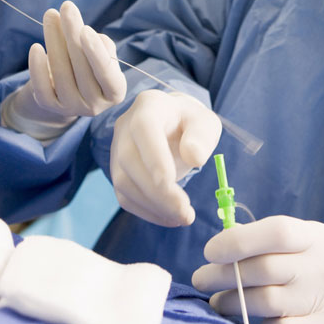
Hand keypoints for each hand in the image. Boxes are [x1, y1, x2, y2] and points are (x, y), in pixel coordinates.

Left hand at [5, 1, 125, 134]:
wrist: (69, 89)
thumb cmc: (91, 64)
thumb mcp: (103, 55)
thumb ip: (101, 45)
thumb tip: (84, 34)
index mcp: (115, 92)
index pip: (106, 73)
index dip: (96, 52)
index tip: (85, 29)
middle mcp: (95, 105)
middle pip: (81, 68)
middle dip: (73, 34)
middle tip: (67, 8)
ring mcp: (72, 108)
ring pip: (61, 74)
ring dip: (54, 40)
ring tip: (51, 15)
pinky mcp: (50, 107)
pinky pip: (42, 88)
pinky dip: (38, 67)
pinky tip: (36, 47)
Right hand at [110, 89, 220, 226]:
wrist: (173, 124)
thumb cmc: (191, 123)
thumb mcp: (206, 122)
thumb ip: (202, 136)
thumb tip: (194, 157)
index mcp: (149, 106)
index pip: (144, 129)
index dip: (153, 157)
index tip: (170, 183)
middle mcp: (125, 126)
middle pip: (130, 160)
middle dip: (156, 192)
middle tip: (185, 212)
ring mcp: (117, 149)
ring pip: (124, 182)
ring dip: (153, 206)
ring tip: (183, 217)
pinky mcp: (118, 171)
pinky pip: (125, 196)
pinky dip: (146, 211)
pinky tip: (169, 217)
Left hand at [192, 216, 323, 323]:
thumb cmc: (301, 269)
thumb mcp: (291, 247)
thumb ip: (260, 242)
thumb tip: (220, 247)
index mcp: (318, 237)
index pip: (278, 231)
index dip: (238, 240)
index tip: (209, 252)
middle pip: (265, 268)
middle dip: (223, 274)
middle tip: (201, 278)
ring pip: (266, 301)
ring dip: (232, 301)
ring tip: (217, 300)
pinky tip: (253, 321)